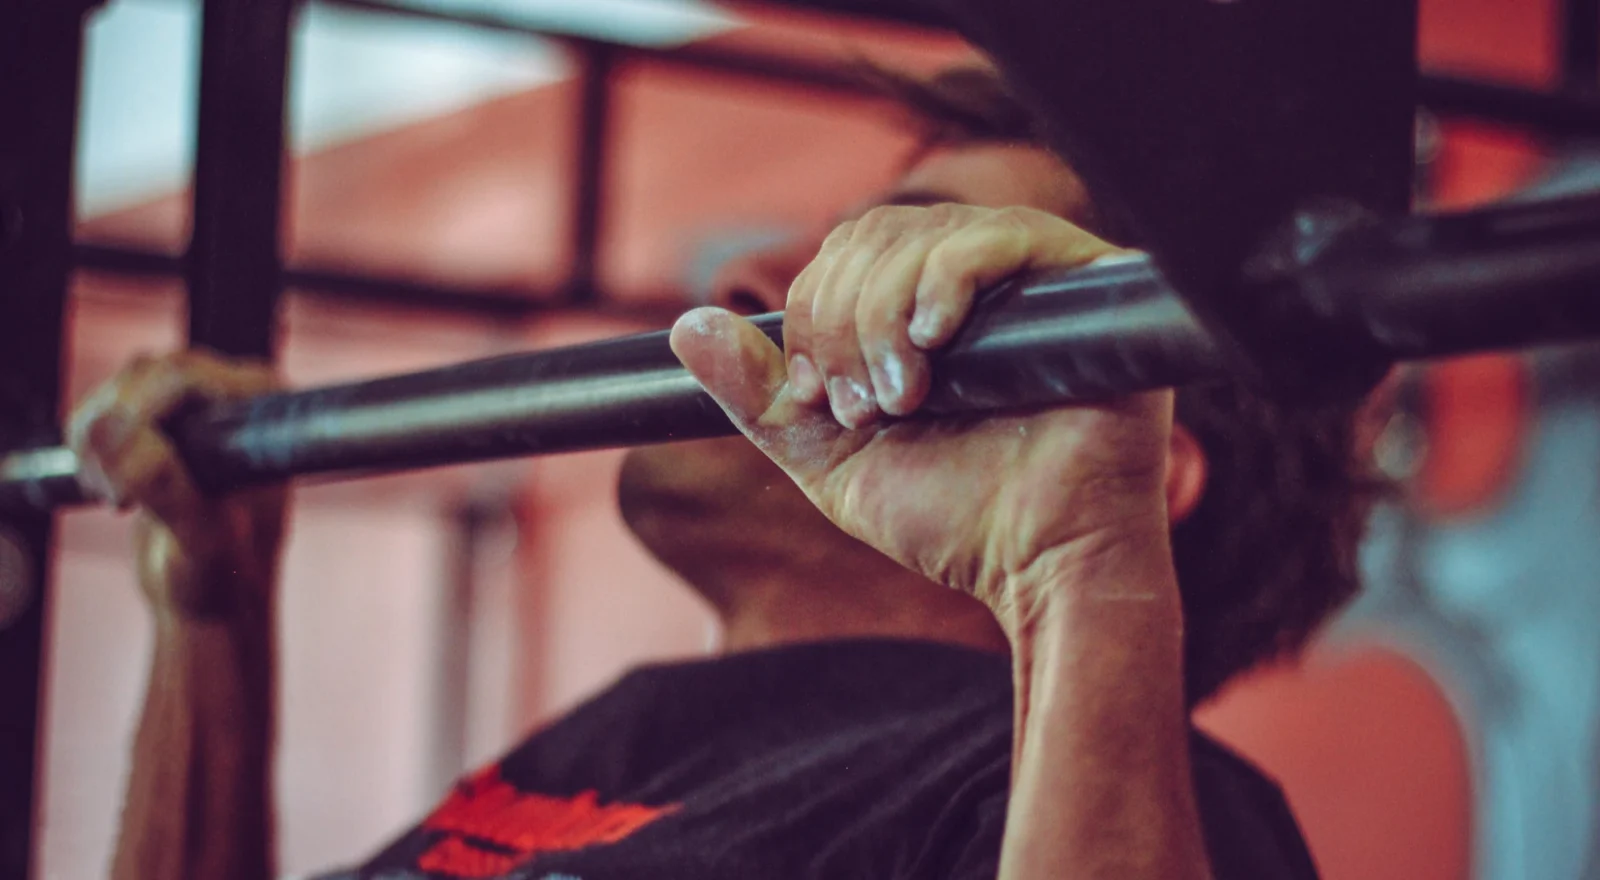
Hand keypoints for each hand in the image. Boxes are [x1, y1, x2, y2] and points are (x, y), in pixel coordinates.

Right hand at [68, 351, 285, 621]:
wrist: (209, 598)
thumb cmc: (223, 574)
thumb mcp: (199, 536)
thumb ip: (162, 483)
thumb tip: (108, 428)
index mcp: (266, 407)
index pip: (184, 376)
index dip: (139, 420)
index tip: (125, 490)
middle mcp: (238, 393)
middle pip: (146, 375)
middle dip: (117, 435)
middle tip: (119, 501)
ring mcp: (200, 402)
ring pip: (120, 388)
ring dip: (98, 442)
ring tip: (120, 500)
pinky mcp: (163, 419)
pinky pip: (105, 405)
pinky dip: (90, 445)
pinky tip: (112, 489)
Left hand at [670, 204, 1173, 633]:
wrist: (1041, 564)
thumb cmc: (953, 517)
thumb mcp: (832, 459)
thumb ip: (764, 398)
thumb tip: (687, 329)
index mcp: (920, 316)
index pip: (844, 256)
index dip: (812, 313)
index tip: (820, 397)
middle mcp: (978, 286)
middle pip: (876, 235)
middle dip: (841, 318)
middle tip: (864, 405)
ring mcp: (1032, 279)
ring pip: (924, 232)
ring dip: (884, 312)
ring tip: (904, 396)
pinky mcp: (1085, 284)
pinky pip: (1003, 235)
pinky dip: (948, 279)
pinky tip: (934, 338)